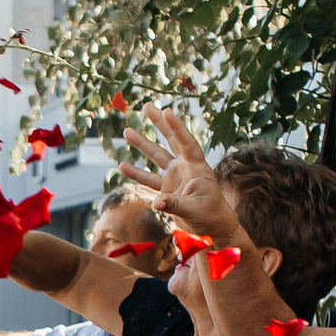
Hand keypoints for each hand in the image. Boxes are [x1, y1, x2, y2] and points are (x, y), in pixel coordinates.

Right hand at [113, 104, 245, 242]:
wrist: (213, 230)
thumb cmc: (211, 216)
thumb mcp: (193, 211)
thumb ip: (174, 205)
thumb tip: (156, 203)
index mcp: (197, 167)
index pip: (187, 143)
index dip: (177, 127)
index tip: (167, 111)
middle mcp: (186, 167)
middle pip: (172, 140)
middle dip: (160, 123)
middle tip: (147, 106)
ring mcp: (176, 176)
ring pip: (157, 156)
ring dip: (143, 144)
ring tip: (128, 130)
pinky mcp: (168, 189)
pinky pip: (149, 179)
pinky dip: (136, 173)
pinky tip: (122, 166)